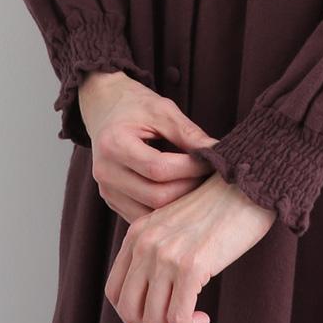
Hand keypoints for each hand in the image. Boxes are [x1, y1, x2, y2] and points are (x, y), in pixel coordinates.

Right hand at [78, 71, 218, 223]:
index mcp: (114, 144)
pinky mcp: (112, 201)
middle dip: (189, 188)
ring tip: (200, 186)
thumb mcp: (162, 110)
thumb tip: (217, 153)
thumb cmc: (135, 106)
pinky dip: (166, 211)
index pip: (159, 169)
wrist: (105, 108)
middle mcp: (105, 172)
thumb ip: (189, 133)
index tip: (213, 161)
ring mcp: (106, 190)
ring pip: (151, 213)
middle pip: (156, 196)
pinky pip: (143, 217)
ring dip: (180, 205)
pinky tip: (183, 195)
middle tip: (211, 177)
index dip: (191, 168)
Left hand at [104, 169, 277, 322]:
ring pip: (153, 318)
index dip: (131, 315)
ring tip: (197, 320)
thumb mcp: (176, 225)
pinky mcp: (191, 266)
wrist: (249, 185)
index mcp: (138, 233)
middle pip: (129, 309)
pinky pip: (178, 319)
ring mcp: (166, 255)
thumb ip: (160, 252)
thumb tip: (157, 302)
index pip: (115, 290)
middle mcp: (145, 244)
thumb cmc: (220, 208)